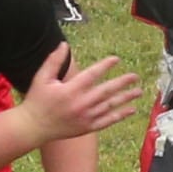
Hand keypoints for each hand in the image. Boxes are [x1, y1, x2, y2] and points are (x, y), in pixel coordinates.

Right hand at [15, 44, 143, 142]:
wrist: (33, 127)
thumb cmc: (37, 101)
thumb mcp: (42, 78)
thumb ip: (54, 60)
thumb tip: (64, 44)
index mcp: (70, 90)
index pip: (92, 74)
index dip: (105, 65)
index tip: (116, 59)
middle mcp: (81, 104)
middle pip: (106, 90)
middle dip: (122, 82)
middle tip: (135, 76)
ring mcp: (86, 117)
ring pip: (110, 105)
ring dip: (126, 98)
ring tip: (138, 91)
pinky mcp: (87, 127)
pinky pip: (108, 121)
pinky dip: (120, 115)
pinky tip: (131, 109)